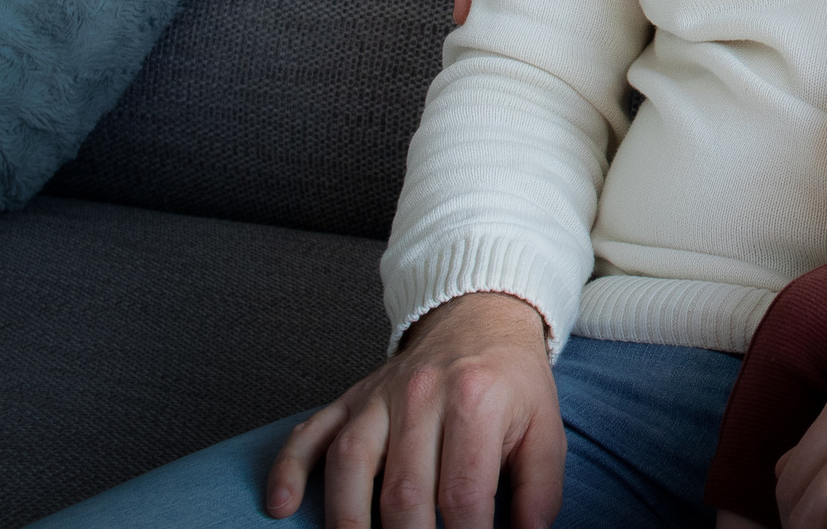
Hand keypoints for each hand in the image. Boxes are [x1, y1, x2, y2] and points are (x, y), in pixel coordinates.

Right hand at [262, 290, 561, 528]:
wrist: (481, 318)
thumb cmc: (511, 384)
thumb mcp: (545, 428)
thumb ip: (541, 489)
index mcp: (477, 401)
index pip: (465, 492)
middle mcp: (422, 395)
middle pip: (405, 491)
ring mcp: (378, 396)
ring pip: (351, 465)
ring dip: (349, 522)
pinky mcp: (349, 399)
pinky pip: (309, 433)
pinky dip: (289, 469)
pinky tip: (282, 505)